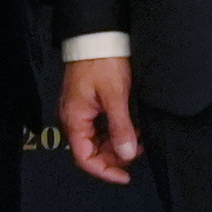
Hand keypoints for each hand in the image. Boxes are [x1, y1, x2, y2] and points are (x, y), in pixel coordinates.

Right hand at [58, 56, 143, 184]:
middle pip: (91, 151)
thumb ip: (120, 127)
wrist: (97, 35)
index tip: (127, 176)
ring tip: (137, 139)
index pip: (85, 158)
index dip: (106, 171)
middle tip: (138, 150)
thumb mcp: (115, 96)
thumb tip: (127, 155)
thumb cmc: (103, 62)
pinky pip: (99, 127)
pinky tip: (130, 127)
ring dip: (116, 144)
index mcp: (75, 120)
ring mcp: (80, 110)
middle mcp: (73, 118)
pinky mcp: (87, 103)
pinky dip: (114, 132)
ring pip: (96, 139)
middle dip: (114, 156)